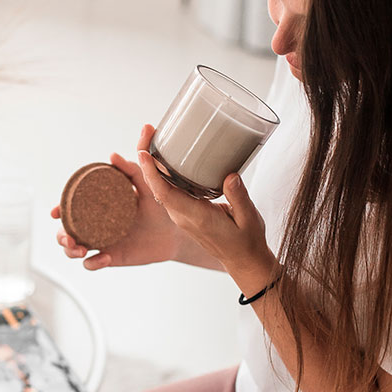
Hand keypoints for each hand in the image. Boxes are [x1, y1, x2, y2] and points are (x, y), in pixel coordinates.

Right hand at [50, 151, 182, 270]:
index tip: (55, 212)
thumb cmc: (157, 207)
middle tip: (69, 238)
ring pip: (74, 250)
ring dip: (71, 252)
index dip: (59, 209)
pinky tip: (104, 258)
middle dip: (61, 236)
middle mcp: (95, 225)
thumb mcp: (146, 186)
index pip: (71, 208)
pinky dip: (93, 263)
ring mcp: (101, 242)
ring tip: (81, 250)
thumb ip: (130, 170)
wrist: (172, 232)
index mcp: (97, 207)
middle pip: (66, 231)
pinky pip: (94, 263)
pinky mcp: (111, 257)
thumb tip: (112, 155)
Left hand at [135, 124, 277, 289]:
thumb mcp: (248, 218)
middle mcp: (182, 215)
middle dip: (147, 159)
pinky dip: (163, 172)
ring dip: (153, 164)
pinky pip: (169, 190)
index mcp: (195, 217)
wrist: (243, 261)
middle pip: (156, 186)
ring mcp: (182, 214)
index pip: (164, 193)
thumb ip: (238, 197)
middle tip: (146, 131)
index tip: (142, 153)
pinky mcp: (186, 211)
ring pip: (160, 187)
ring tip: (153, 138)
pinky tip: (167, 156)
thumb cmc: (246, 241)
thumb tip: (230, 175)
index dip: (151, 172)